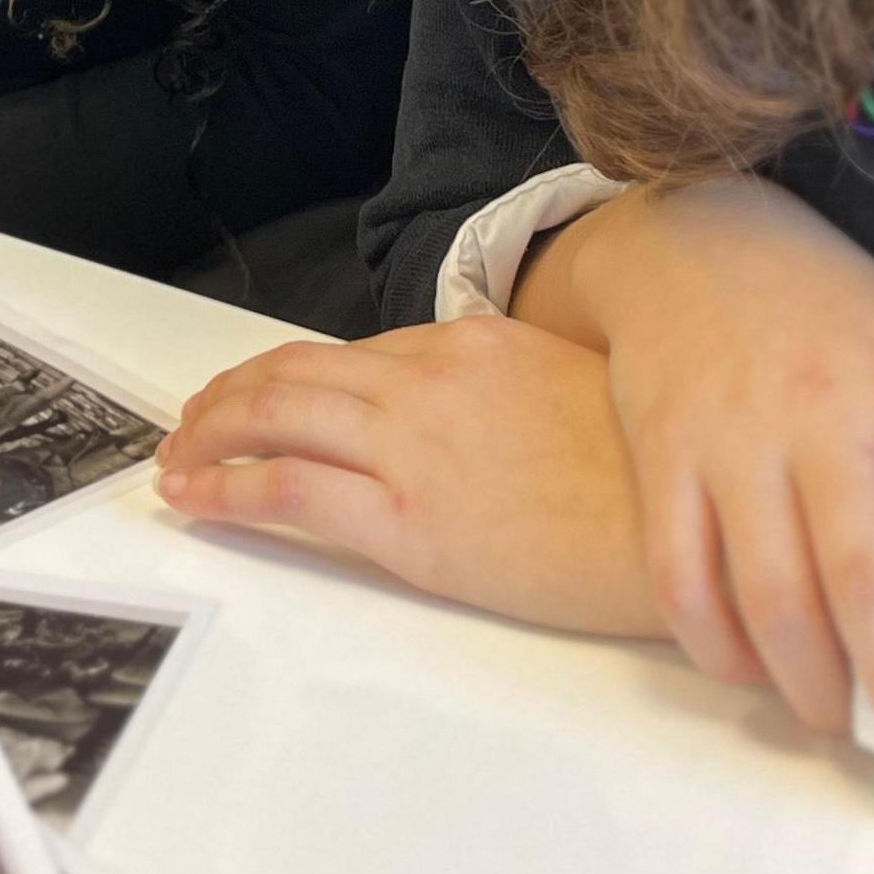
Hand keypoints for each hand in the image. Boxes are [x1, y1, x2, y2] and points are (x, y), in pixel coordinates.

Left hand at [156, 317, 664, 639]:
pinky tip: (197, 498)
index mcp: (477, 346)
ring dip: (211, 436)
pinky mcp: (408, 522)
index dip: (292, 375)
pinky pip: (290, 490)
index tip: (261, 396)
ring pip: (277, 417)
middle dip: (232, 396)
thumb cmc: (657, 479)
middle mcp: (432, 383)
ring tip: (177, 459)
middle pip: (297, 373)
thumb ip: (516, 394)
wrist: (696, 527)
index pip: (357, 355)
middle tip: (193, 422)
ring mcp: (414, 449)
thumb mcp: (582, 398)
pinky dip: (227, 488)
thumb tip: (480, 419)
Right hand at [529, 174, 873, 824]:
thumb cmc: (837, 309)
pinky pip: (682, 581)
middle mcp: (820, 415)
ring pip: (771, 595)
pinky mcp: (660, 459)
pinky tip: (758, 682)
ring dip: (814, 688)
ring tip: (851, 736)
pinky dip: (721, 651)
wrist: (686, 233)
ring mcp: (731, 439)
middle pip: (866, 580)